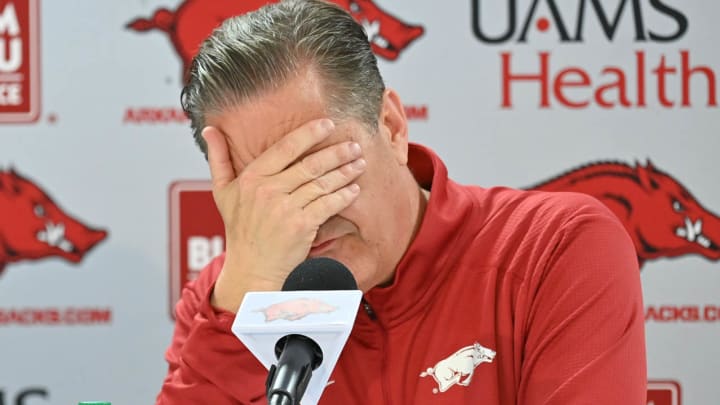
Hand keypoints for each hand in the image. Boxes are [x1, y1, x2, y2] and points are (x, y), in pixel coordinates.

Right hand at [203, 119, 365, 311]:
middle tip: (354, 145)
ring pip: (321, 184)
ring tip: (359, 163)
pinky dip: (343, 196)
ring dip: (344, 172)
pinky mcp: (301, 226)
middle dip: (336, 153)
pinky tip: (354, 189)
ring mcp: (285, 209)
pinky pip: (327, 205)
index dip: (309, 134)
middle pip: (310, 165)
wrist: (251, 269)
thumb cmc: (239, 229)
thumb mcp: (222, 192)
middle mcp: (267, 191)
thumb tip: (208, 129)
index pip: (285, 148)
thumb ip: (218, 158)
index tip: (328, 124)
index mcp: (251, 178)